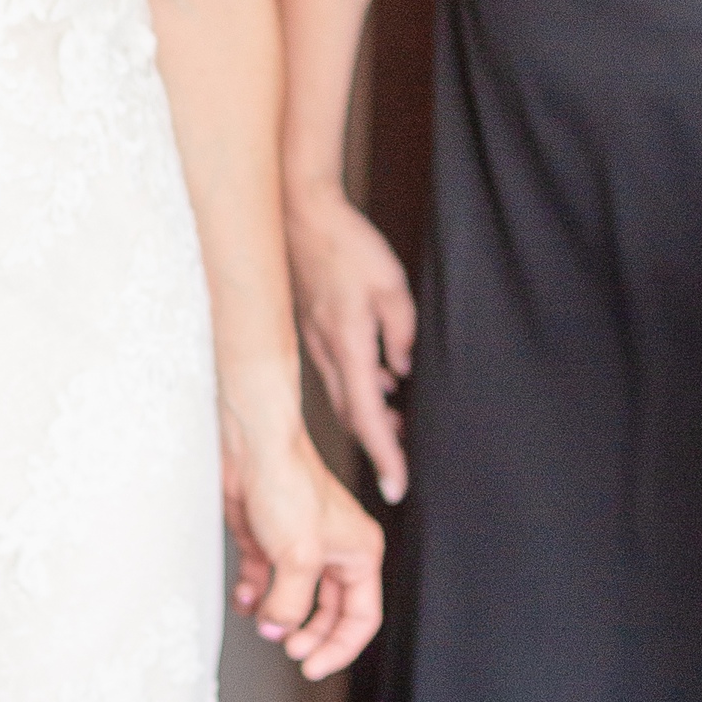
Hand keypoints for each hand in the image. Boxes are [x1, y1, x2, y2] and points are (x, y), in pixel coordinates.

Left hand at [224, 420, 384, 678]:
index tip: (312, 667)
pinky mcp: (268, 540)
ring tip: (265, 624)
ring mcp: (300, 546)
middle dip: (310, 636)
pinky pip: (265, 581)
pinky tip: (244, 599)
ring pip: (297, 600)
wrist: (251, 445)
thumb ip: (290, 604)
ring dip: (280, 617)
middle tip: (290, 652)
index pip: (362, 617)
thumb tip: (277, 630)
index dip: (339, 647)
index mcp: (360, 554)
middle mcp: (334, 552)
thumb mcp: (298, 557)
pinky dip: (254, 595)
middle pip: (331, 613)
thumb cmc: (288, 484)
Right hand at [285, 180, 416, 503]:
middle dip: (376, 446)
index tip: (397, 486)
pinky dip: (359, 390)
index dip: (384, 454)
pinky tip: (382, 383)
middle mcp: (327, 352)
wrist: (300, 215)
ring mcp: (315, 343)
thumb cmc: (346, 244)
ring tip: (398, 427)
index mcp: (348, 344)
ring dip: (368, 418)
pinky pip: (337, 373)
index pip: (367, 416)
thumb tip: (402, 370)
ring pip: (343, 397)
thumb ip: (401, 331)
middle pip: (351, 416)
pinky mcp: (312, 330)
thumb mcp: (391, 284)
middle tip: (399, 470)